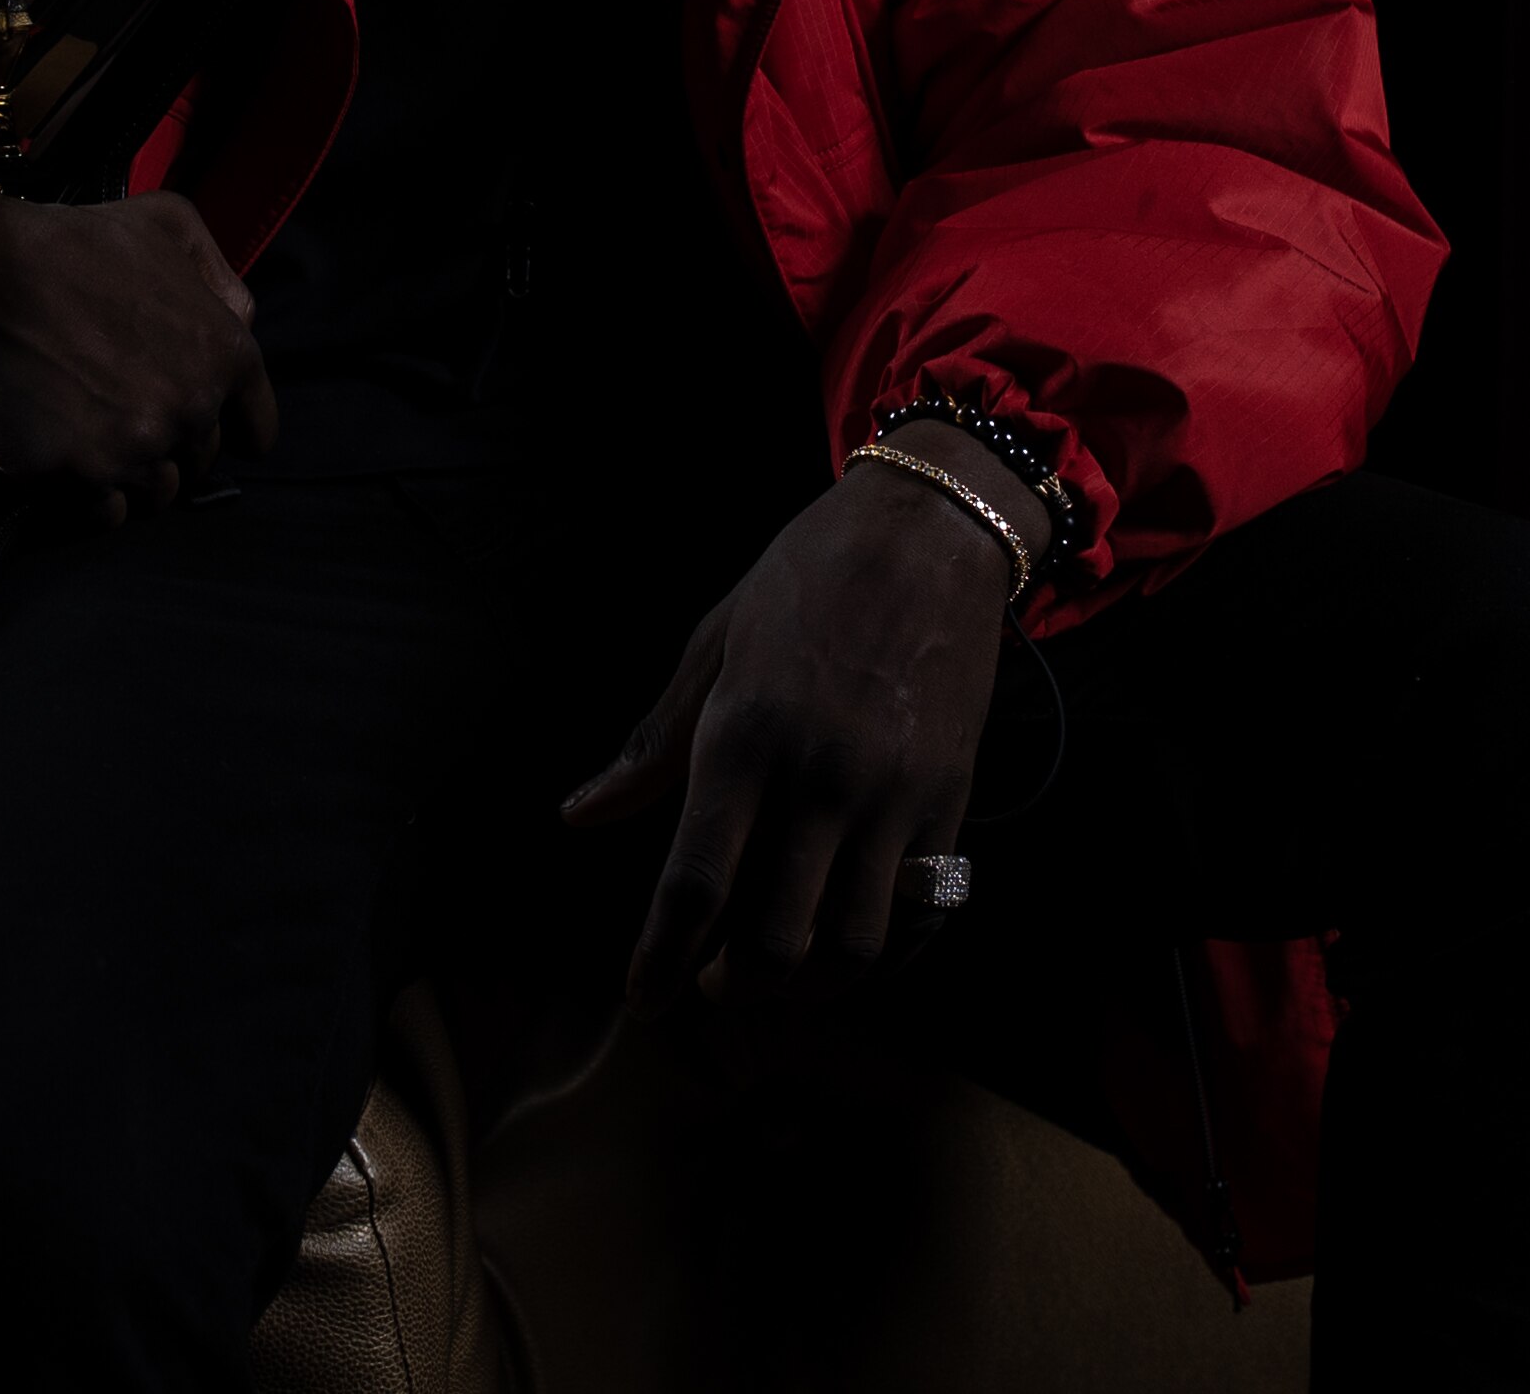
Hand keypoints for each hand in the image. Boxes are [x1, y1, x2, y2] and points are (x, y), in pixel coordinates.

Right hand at [0, 192, 275, 525]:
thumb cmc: (72, 243)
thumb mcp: (169, 223)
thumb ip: (218, 277)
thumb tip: (238, 321)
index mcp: (225, 352)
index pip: (257, 428)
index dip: (231, 428)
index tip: (206, 429)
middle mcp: (191, 407)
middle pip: (200, 462)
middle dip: (173, 445)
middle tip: (131, 420)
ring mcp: (136, 447)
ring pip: (157, 493)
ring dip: (135, 475)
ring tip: (101, 444)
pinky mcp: (78, 476)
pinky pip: (107, 514)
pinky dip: (95, 499)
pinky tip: (76, 467)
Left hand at [562, 436, 1028, 1012]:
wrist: (929, 530)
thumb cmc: (807, 578)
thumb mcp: (714, 644)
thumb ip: (652, 745)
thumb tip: (580, 816)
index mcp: (745, 738)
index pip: (693, 885)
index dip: (659, 960)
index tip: (642, 998)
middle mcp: (820, 780)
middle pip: (773, 941)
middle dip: (732, 986)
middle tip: (709, 981)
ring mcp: (892, 796)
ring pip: (852, 946)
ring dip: (806, 986)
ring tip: (777, 975)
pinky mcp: (949, 799)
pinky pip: (919, 913)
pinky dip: (881, 953)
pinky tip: (847, 949)